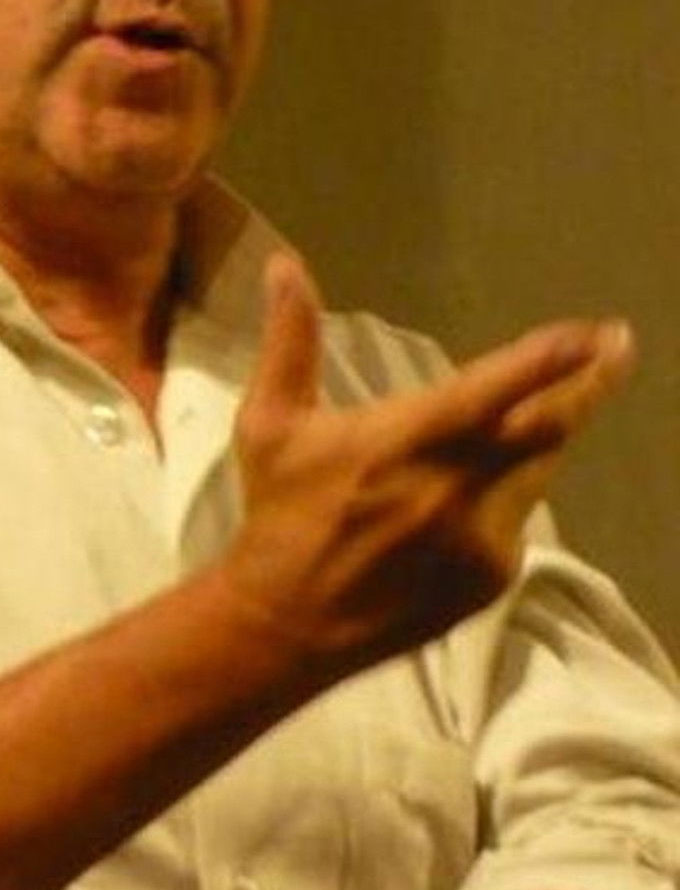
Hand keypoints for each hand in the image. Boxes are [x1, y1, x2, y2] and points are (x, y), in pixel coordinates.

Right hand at [225, 252, 632, 671]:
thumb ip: (290, 340)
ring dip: (547, 434)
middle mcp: (452, 491)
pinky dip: (508, 493)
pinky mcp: (490, 579)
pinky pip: (516, 520)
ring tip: (558, 402)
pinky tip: (477, 490)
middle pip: (545, 429)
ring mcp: (479, 540)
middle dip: (588, 384)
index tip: (591, 334)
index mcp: (403, 443)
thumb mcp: (270, 423)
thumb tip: (284, 264)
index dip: (546, 361)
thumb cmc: (279, 514)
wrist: (287, 625)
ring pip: (536, 472)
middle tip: (619, 345)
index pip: (489, 393)